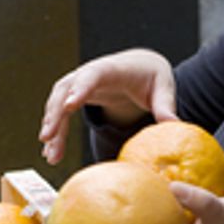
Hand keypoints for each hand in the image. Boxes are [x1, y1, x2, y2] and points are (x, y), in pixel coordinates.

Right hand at [38, 48, 177, 164]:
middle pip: (65, 90)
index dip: (80, 89)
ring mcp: (79, 84)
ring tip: (51, 156)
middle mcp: (89, 74)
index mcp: (111, 69)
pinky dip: (56, 133)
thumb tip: (175, 125)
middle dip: (55, 113)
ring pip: (58, 104)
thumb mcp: (162, 87)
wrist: (140, 67)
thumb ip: (165, 105)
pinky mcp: (76, 97)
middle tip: (48, 137)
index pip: (91, 75)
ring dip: (52, 128)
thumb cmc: (151, 75)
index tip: (70, 105)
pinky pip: (61, 114)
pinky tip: (53, 154)